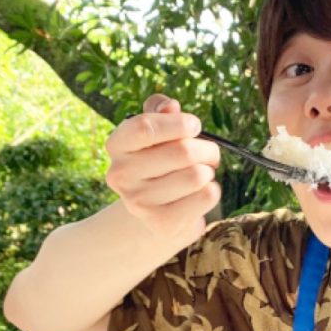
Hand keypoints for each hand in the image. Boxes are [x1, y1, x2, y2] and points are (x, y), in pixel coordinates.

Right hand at [104, 94, 221, 240]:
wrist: (156, 209)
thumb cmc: (160, 159)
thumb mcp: (157, 131)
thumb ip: (160, 111)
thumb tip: (170, 106)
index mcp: (117, 145)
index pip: (145, 128)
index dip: (178, 124)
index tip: (195, 126)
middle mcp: (122, 175)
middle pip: (182, 152)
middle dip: (207, 149)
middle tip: (208, 153)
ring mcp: (139, 202)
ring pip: (197, 176)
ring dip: (209, 171)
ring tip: (202, 174)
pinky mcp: (162, 224)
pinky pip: (206, 197)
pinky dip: (213, 191)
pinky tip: (200, 193)